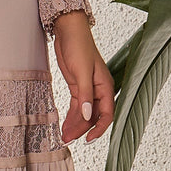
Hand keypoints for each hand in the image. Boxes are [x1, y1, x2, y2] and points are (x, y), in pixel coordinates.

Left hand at [51, 10, 113, 144]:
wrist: (69, 31)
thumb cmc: (79, 46)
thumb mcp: (81, 72)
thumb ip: (85, 96)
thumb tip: (87, 116)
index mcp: (105, 86)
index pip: (107, 114)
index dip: (99, 128)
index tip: (88, 139)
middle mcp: (99, 90)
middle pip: (93, 116)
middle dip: (82, 129)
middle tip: (68, 140)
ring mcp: (88, 89)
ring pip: (84, 113)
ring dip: (75, 125)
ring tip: (64, 136)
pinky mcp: (78, 87)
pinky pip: (76, 106)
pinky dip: (71, 116)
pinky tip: (64, 125)